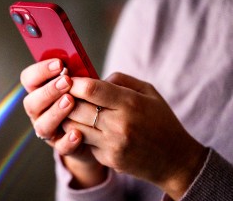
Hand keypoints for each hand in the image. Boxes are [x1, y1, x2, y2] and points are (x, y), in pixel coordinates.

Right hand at [20, 59, 106, 187]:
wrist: (96, 128)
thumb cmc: (86, 98)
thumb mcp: (82, 83)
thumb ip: (77, 74)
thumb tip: (78, 59)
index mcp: (40, 92)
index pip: (28, 79)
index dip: (40, 71)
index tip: (59, 64)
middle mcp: (39, 112)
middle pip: (31, 103)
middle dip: (49, 91)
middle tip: (67, 81)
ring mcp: (49, 131)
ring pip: (42, 125)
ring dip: (55, 112)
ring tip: (71, 101)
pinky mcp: (62, 146)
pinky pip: (61, 146)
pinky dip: (68, 140)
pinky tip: (78, 133)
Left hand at [65, 72, 207, 198]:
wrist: (175, 160)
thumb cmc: (161, 121)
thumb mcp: (149, 92)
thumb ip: (121, 80)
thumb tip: (95, 79)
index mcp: (130, 103)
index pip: (91, 89)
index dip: (74, 83)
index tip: (68, 80)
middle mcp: (119, 124)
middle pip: (77, 108)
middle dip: (65, 99)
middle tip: (62, 95)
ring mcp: (113, 144)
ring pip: (74, 127)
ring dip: (68, 117)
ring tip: (71, 111)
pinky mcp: (109, 159)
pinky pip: (84, 142)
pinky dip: (80, 133)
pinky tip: (86, 128)